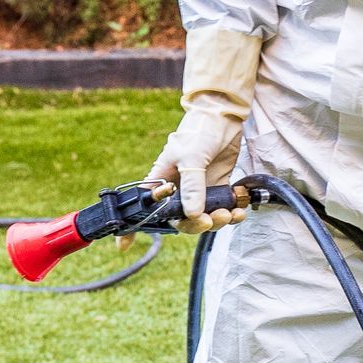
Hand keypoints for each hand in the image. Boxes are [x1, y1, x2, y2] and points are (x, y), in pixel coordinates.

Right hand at [145, 24, 263, 230]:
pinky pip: (221, 209)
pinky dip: (231, 214)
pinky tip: (239, 211)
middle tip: (209, 219)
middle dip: (194, 224)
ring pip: (202, 217)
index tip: (123, 246)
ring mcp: (198, 190)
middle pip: (179, 220)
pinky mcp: (217, 188)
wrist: (223, 116)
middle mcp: (177, 190)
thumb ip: (192, 186)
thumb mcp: (191, 157)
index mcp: (161, 181)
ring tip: (230, 214)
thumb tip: (192, 213)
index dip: (134, 228)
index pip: (144, 208)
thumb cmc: (199, 131)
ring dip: (216, 221)